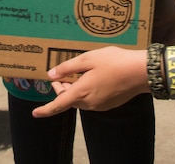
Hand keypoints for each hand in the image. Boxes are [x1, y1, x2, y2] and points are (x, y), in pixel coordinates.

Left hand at [31, 47, 147, 116]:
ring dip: (73, 90)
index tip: (35, 113)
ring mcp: (100, 105)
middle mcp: (89, 103)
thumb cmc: (113, 62)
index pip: (58, 105)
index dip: (45, 109)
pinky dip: (85, 91)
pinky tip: (91, 78)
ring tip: (75, 74)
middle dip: (61, 89)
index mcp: (81, 92)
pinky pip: (91, 100)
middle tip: (60, 75)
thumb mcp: (87, 60)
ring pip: (80, 100)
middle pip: (69, 100)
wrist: (139, 72)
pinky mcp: (109, 104)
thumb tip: (51, 75)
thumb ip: (67, 68)